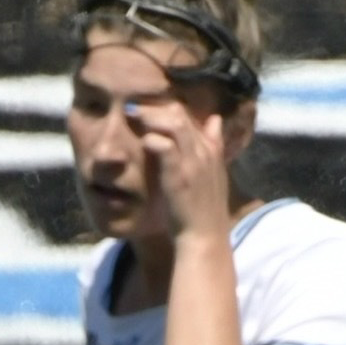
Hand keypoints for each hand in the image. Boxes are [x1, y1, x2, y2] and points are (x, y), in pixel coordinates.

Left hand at [131, 99, 232, 240]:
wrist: (204, 236)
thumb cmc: (201, 211)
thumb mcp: (212, 176)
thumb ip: (212, 148)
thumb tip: (214, 121)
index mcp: (211, 152)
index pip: (191, 117)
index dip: (168, 109)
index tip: (147, 109)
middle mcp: (204, 152)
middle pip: (181, 115)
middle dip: (155, 108)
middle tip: (132, 107)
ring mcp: (193, 162)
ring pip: (173, 124)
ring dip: (150, 117)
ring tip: (130, 115)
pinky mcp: (179, 174)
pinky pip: (164, 145)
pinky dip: (151, 139)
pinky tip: (140, 141)